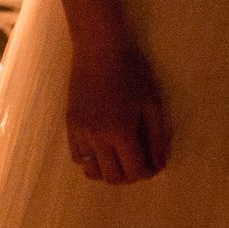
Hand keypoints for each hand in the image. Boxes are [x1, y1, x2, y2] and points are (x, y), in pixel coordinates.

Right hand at [66, 40, 169, 183]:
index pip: (134, 171)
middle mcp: (98, 139)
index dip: (147, 173)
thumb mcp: (152, 104)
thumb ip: (157, 138)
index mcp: (121, 133)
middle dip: (129, 176)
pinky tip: (102, 148)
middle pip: (113, 177)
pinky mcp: (70, 126)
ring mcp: (80, 134)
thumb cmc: (132, 74)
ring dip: (108, 171)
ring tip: (119, 158)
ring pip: (92, 171)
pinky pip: (77, 157)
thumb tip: (158, 164)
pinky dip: (91, 160)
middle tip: (139, 162)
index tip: (153, 164)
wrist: (99, 50)